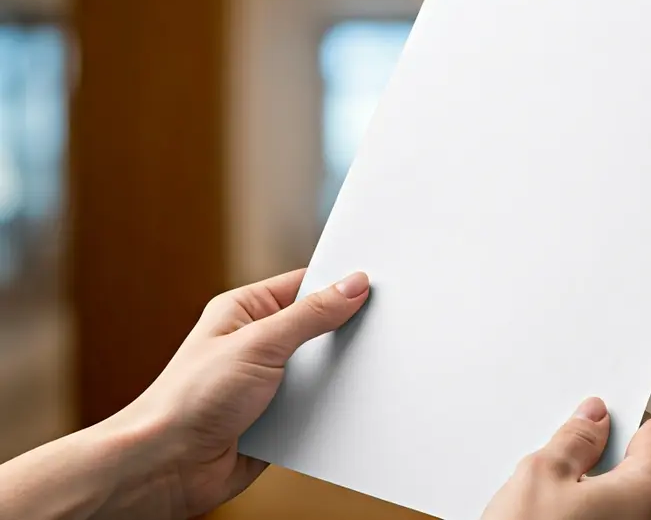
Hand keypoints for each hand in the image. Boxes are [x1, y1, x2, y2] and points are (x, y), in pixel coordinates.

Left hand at [112, 268, 370, 517]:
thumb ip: (309, 315)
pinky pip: (319, 405)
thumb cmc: (189, 400)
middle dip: (346, 333)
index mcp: (246, 311)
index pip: (305, 285)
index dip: (340, 284)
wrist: (165, 468)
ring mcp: (269, 381)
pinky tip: (349, 407)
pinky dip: (332, 408)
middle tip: (382, 331)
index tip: (378, 286)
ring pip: (323, 369)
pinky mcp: (278, 417)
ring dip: (338, 376)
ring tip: (367, 372)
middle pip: (319, 328)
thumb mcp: (258, 345)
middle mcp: (258, 343)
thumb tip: (352, 285)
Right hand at [482, 398, 650, 519]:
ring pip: (618, 498)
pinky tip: (549, 515)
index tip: (596, 414)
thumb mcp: (543, 473)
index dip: (624, 418)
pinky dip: (584, 513)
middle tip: (561, 451)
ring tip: (547, 489)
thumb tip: (593, 419)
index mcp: (650, 493)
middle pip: (637, 468)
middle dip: (599, 456)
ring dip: (587, 488)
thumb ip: (576, 439)